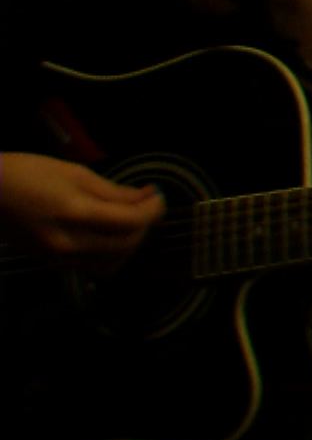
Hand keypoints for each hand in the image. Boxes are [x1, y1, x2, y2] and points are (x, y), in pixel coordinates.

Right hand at [0, 151, 164, 269]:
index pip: (132, 222)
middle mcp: (67, 242)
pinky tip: (109, 233)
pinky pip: (93, 266)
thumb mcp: (74, 173)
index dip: (154, 209)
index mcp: (74, 213)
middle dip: (145, 225)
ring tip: (129, 219)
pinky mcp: (51, 263)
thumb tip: (145, 197)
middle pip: (127, 244)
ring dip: (129, 243)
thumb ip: (114, 191)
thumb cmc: (25, 174)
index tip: (158, 196)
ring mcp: (58, 257)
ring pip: (113, 262)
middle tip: (146, 205)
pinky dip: (110, 253)